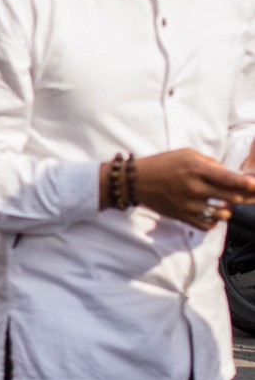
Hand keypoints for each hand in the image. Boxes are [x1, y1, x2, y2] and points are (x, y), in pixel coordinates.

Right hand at [131, 149, 254, 229]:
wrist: (136, 181)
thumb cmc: (162, 164)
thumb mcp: (186, 154)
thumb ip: (209, 163)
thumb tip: (229, 174)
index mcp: (195, 169)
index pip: (228, 179)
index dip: (246, 184)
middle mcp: (194, 188)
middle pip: (231, 197)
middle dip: (243, 197)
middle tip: (247, 196)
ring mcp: (188, 204)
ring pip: (222, 214)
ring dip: (227, 210)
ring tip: (224, 205)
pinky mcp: (182, 216)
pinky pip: (207, 225)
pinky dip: (214, 221)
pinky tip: (212, 214)